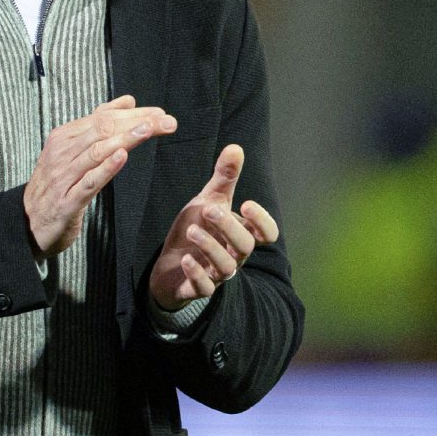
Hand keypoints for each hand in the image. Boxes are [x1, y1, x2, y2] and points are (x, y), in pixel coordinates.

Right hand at [25, 94, 175, 260]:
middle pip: (102, 130)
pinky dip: (105, 168)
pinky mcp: (68, 202)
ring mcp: (64, 177)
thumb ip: (98, 124)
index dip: (133, 114)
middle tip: (166, 121)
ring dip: (125, 139)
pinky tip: (121, 157)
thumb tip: (128, 101)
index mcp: (64, 137)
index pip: (102, 118)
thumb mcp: (72, 150)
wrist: (26, 223)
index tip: (160, 114)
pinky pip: (89, 182)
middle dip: (136, 123)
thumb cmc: (56, 184)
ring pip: (97, 152)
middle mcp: (62, 153)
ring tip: (149, 130)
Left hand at [148, 144, 278, 310]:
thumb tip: (236, 147)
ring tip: (192, 229)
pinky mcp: (196, 288)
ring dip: (211, 247)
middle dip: (229, 227)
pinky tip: (186, 259)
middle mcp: (234, 256)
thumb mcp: (208, 200)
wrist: (169, 265)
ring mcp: (216, 274)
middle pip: (245, 246)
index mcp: (240, 234)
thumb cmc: (196, 230)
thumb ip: (224, 178)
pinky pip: (204, 288)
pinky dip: (197, 274)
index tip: (245, 204)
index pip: (267, 233)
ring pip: (227, 268)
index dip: (261, 221)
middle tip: (209, 209)